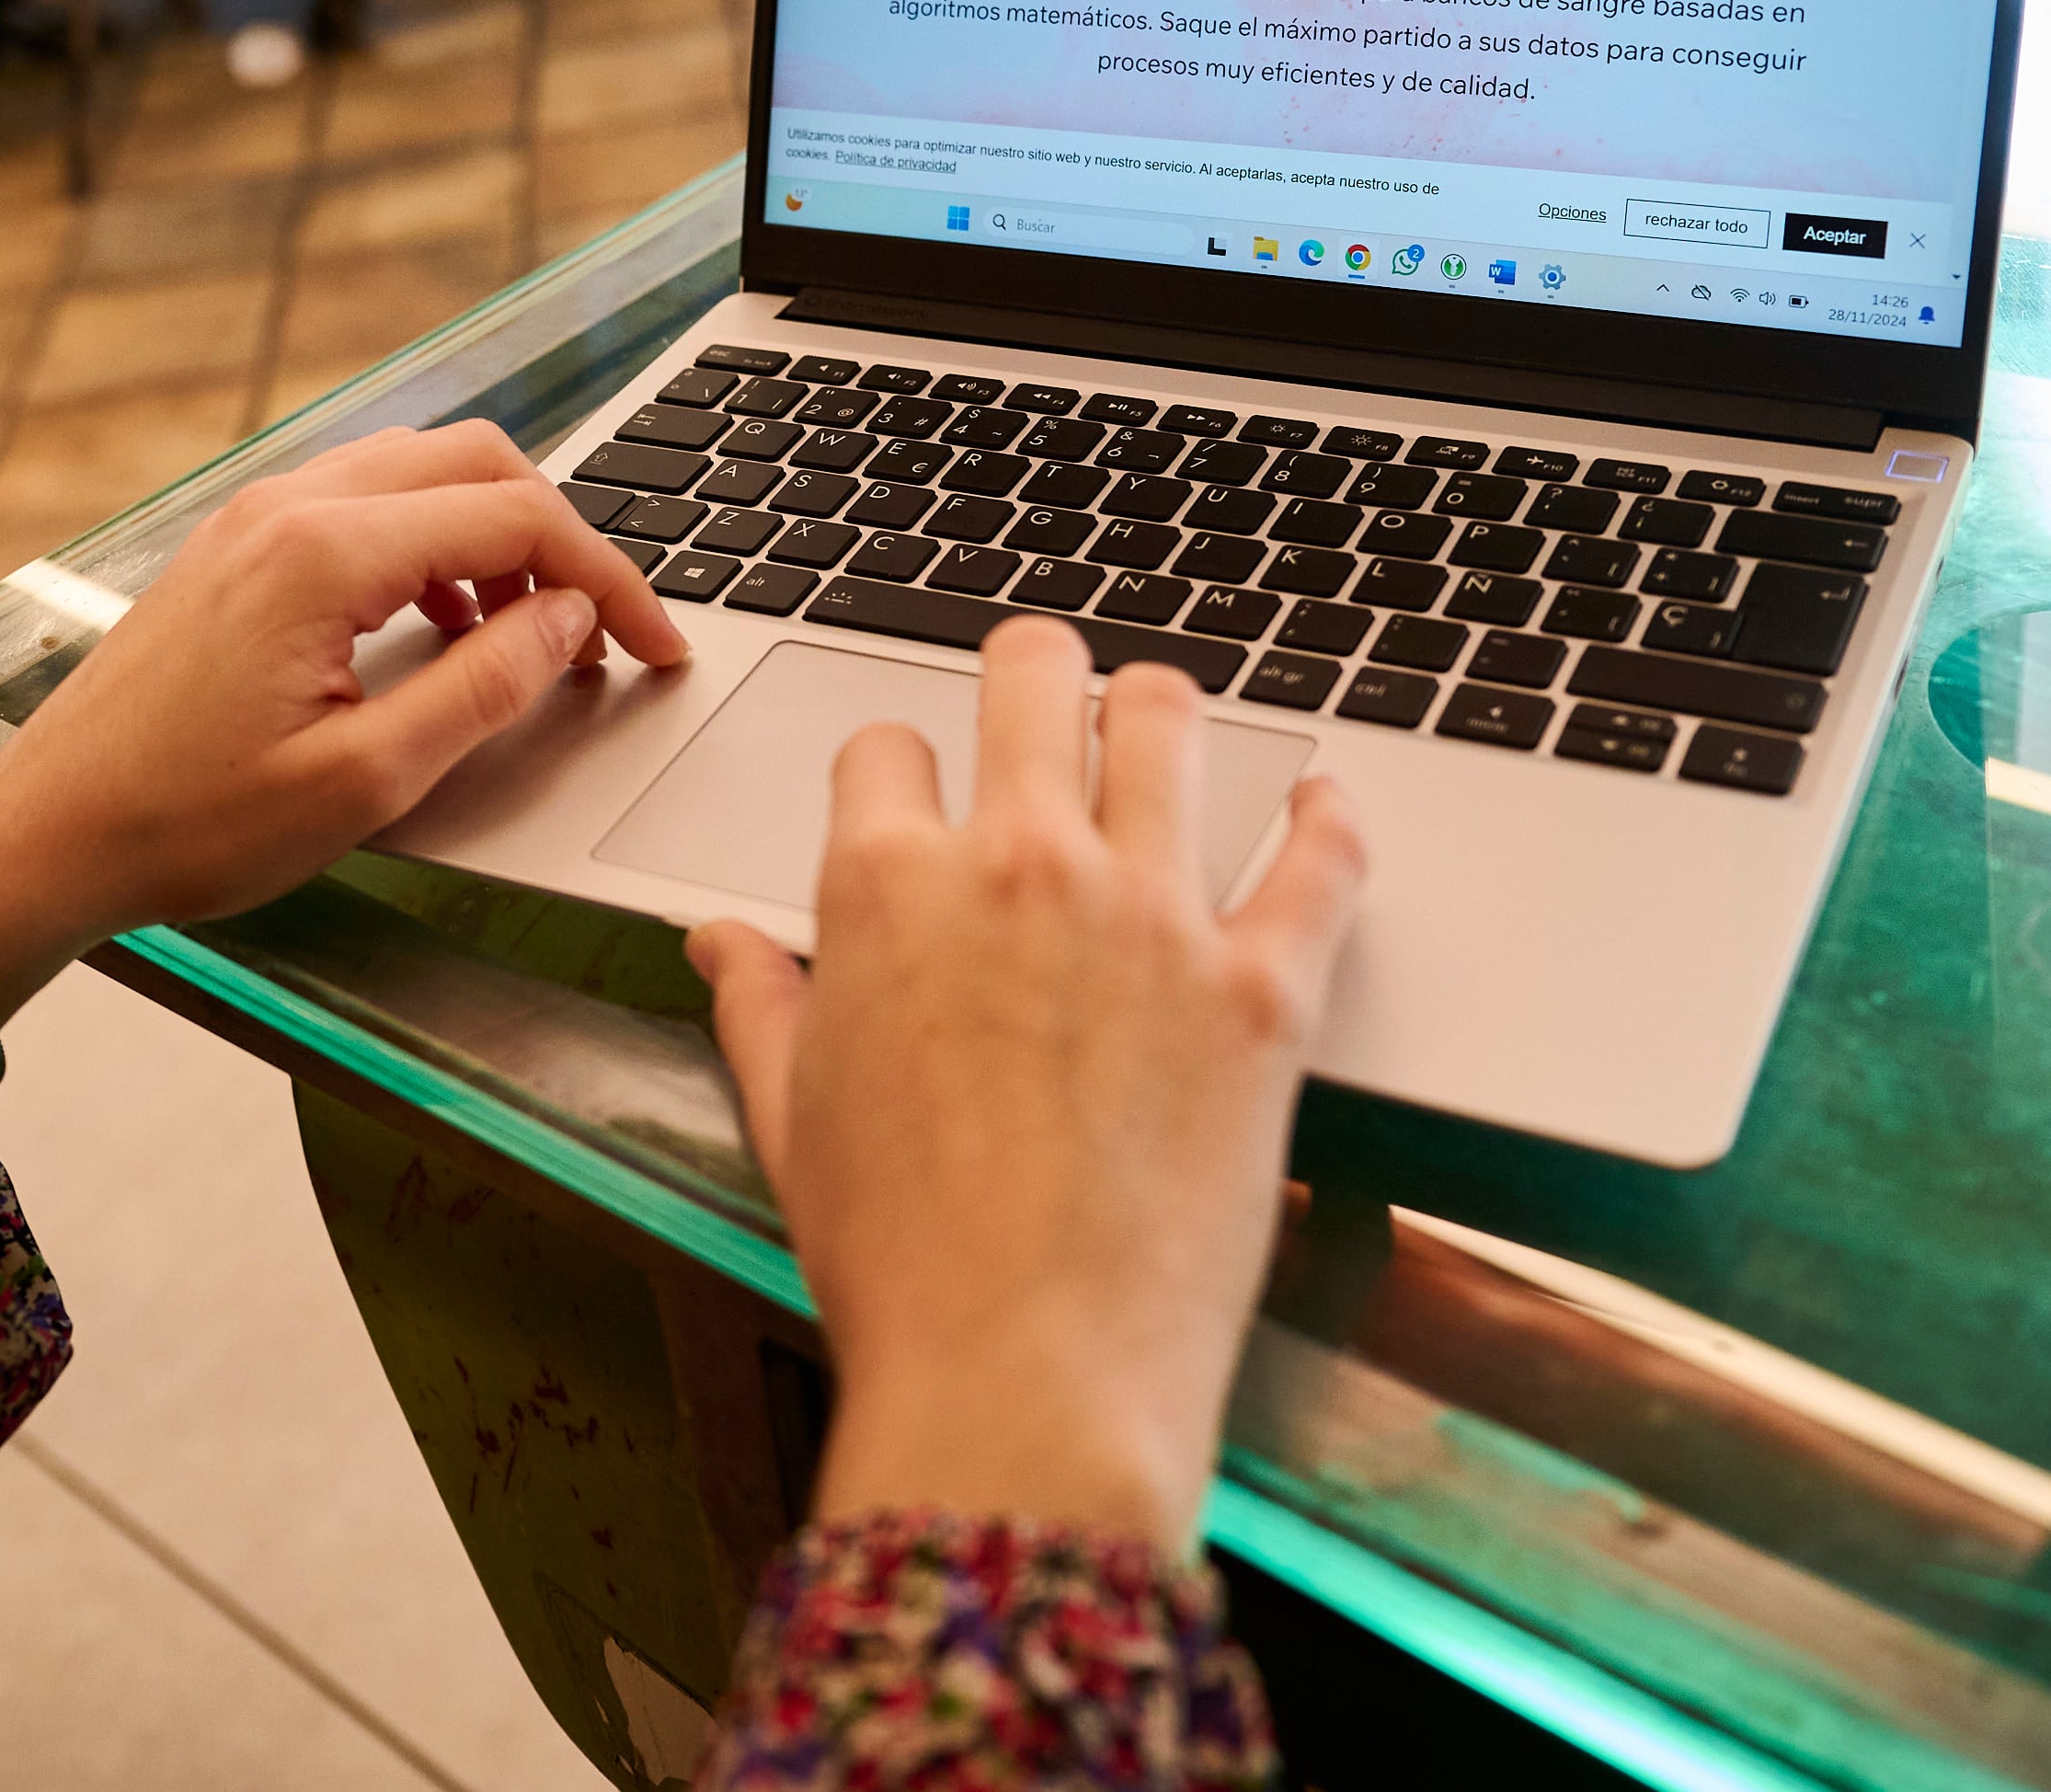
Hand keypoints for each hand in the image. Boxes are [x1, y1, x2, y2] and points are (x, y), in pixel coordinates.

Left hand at [0, 421, 688, 1051]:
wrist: (49, 834)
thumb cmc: (186, 824)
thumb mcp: (364, 782)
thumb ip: (483, 689)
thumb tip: (568, 624)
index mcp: (324, 552)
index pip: (516, 520)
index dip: (610, 581)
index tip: (657, 648)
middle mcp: (290, 505)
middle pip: (478, 462)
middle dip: (561, 539)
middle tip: (603, 634)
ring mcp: (256, 514)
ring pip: (422, 470)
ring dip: (496, 535)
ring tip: (527, 638)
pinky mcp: (238, 543)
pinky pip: (366, 499)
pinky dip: (433, 542)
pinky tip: (441, 627)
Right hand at [691, 620, 1364, 1544]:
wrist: (1026, 1378)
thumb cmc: (905, 1271)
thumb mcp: (794, 1126)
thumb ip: (761, 1009)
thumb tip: (721, 947)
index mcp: (886, 892)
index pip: (887, 751)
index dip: (897, 770)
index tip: (918, 801)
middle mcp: (1019, 869)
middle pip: (1033, 676)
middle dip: (1035, 673)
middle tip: (1048, 699)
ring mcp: (1150, 916)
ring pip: (1169, 721)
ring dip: (1160, 713)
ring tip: (1162, 731)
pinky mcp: (1263, 986)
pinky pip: (1321, 856)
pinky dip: (1328, 815)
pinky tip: (1319, 804)